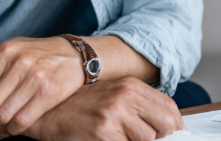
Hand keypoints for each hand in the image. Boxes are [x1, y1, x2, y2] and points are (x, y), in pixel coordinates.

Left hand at [0, 37, 84, 137]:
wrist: (75, 55)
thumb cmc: (37, 56)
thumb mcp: (8, 53)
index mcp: (5, 51)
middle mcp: (19, 62)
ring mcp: (35, 76)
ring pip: (4, 115)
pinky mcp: (49, 91)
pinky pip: (22, 120)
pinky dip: (13, 131)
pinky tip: (13, 130)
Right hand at [27, 76, 183, 140]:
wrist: (46, 111)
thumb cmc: (78, 106)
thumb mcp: (112, 98)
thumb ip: (138, 108)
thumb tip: (168, 128)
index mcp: (131, 86)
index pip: (170, 109)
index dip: (175, 127)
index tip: (172, 137)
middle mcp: (125, 96)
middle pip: (165, 125)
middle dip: (158, 138)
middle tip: (139, 139)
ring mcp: (114, 114)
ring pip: (148, 139)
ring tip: (116, 137)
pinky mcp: (103, 132)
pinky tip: (106, 140)